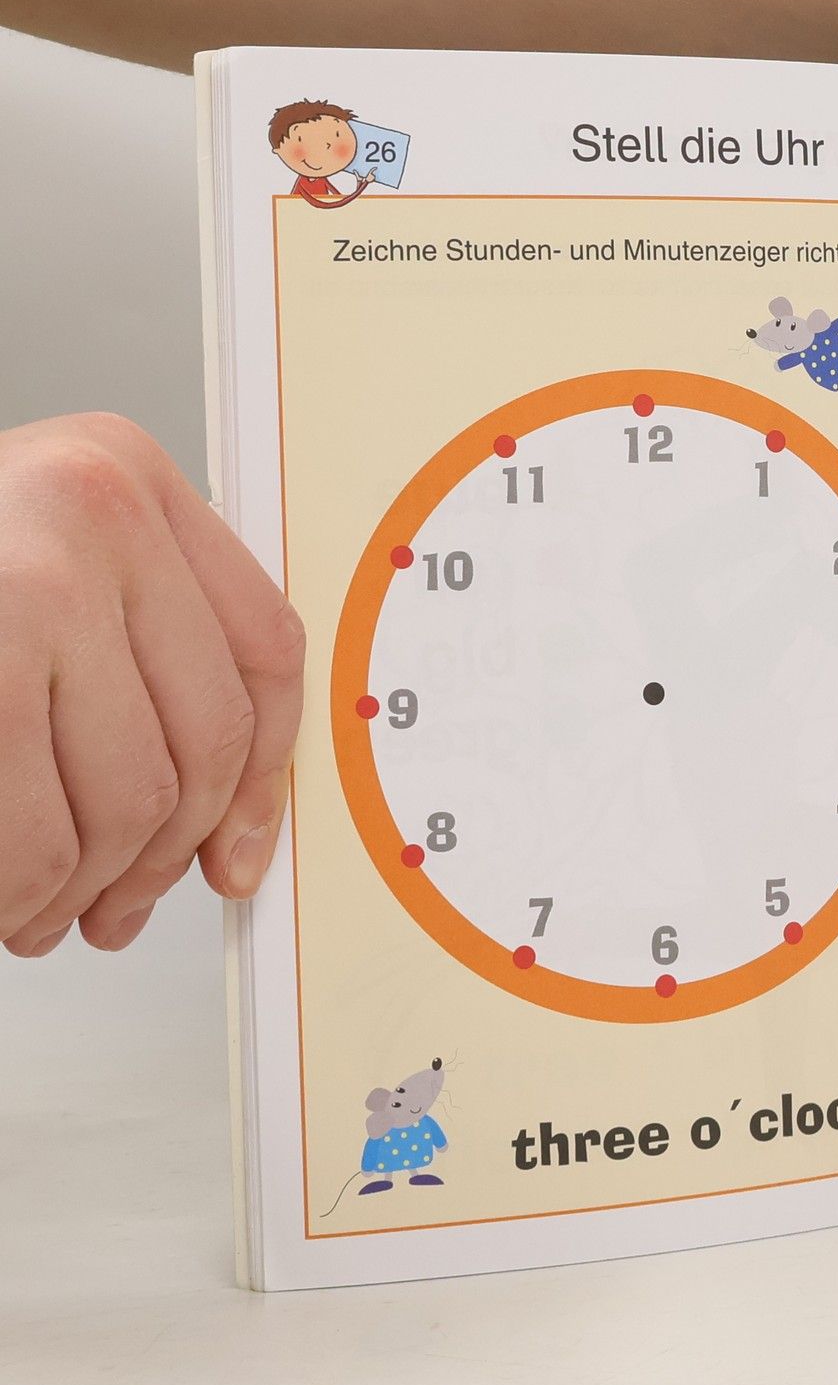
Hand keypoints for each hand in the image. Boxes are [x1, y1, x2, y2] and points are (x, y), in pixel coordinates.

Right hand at [0, 413, 305, 955]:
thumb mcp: (30, 567)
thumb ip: (129, 650)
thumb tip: (232, 818)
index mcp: (120, 473)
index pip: (264, 647)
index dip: (263, 772)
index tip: (238, 849)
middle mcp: (85, 509)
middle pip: (206, 739)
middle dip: (162, 856)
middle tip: (117, 906)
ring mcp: (22, 583)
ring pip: (130, 799)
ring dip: (86, 885)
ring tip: (41, 910)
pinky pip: (34, 833)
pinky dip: (21, 892)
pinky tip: (4, 904)